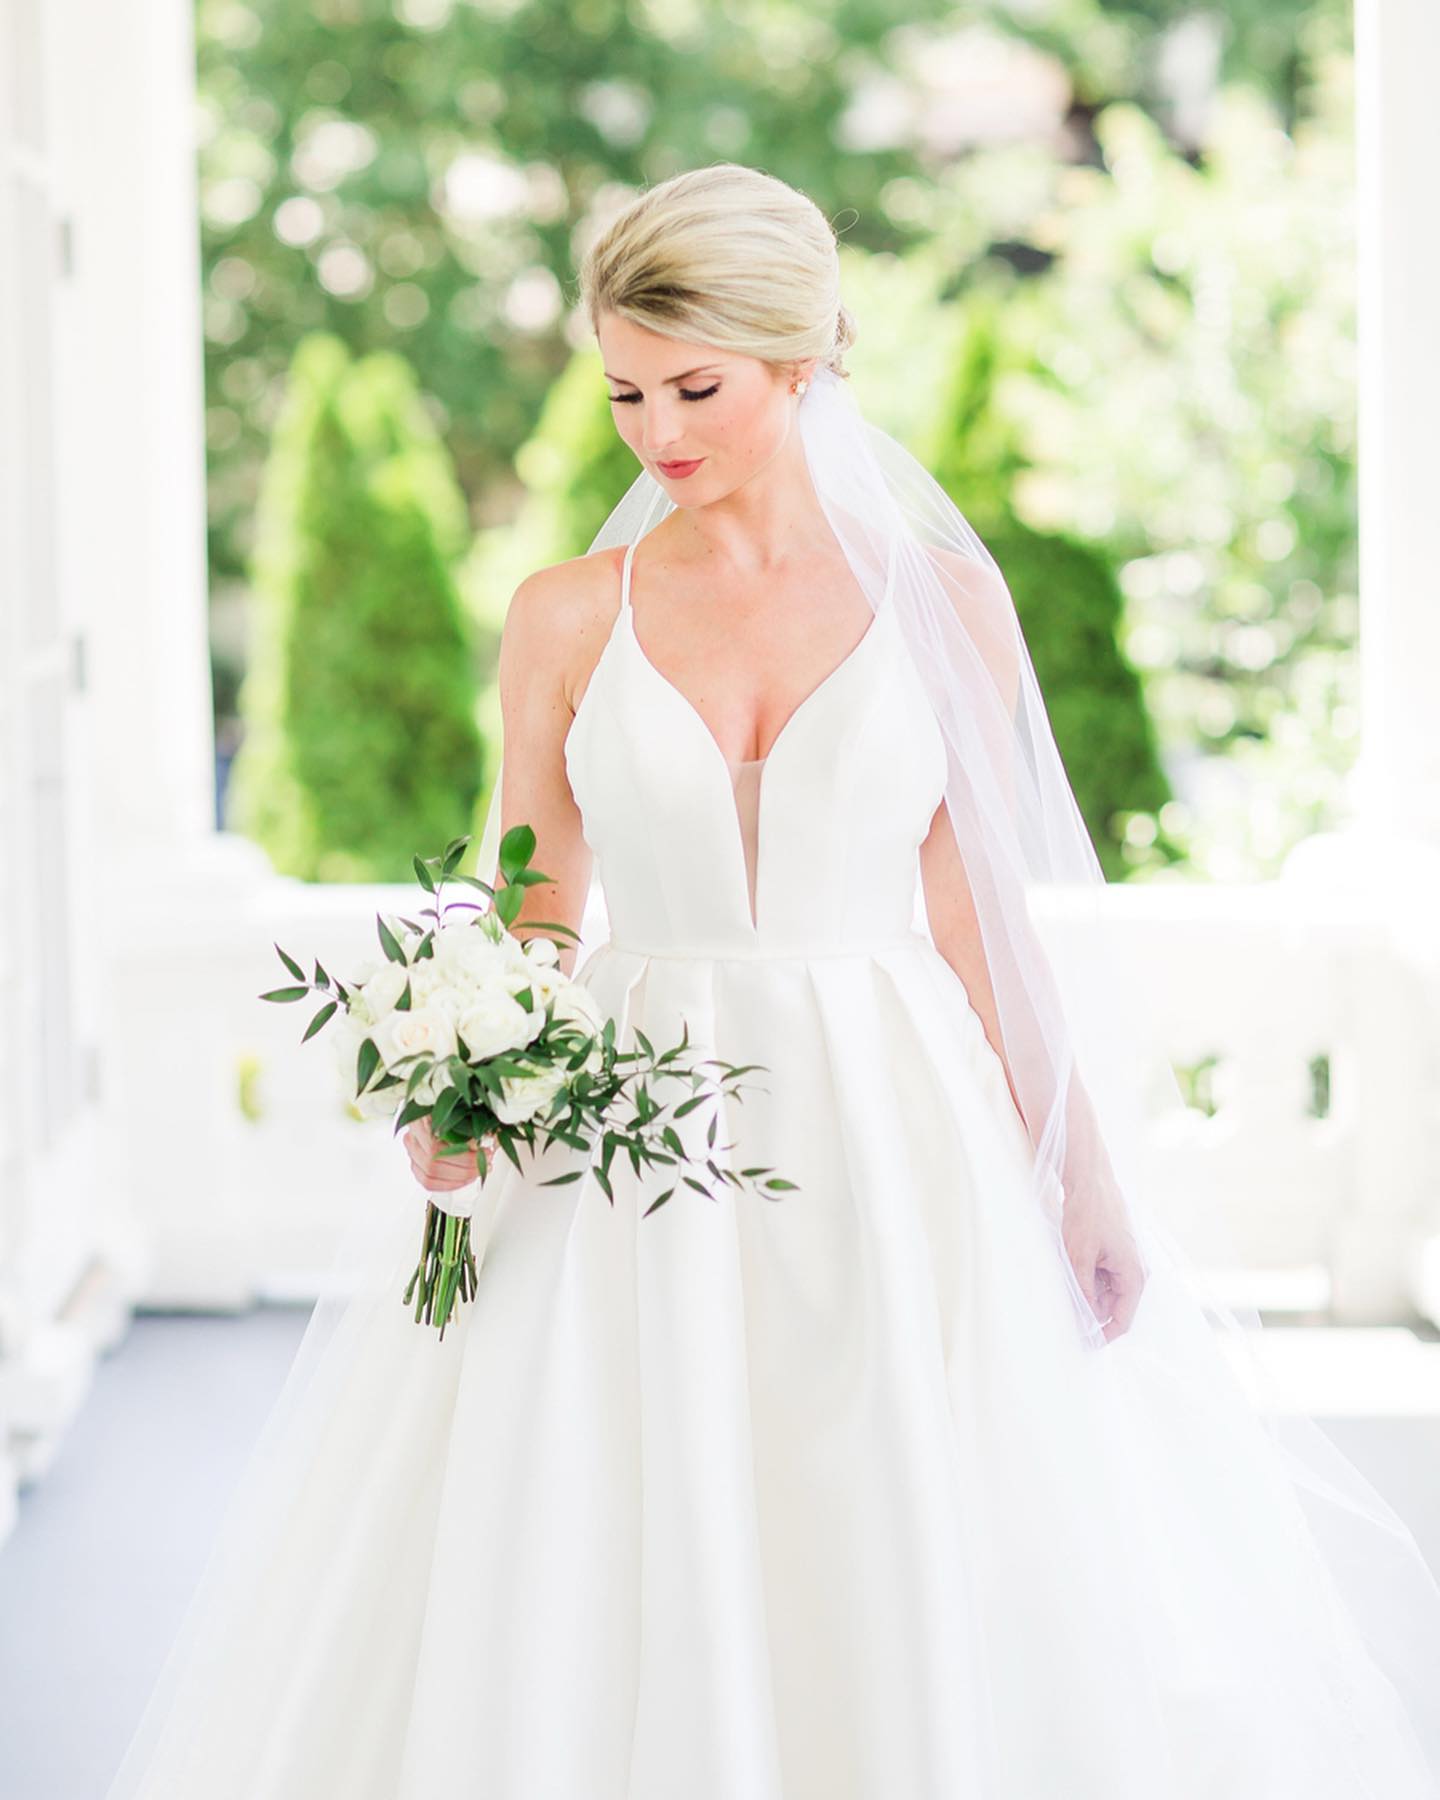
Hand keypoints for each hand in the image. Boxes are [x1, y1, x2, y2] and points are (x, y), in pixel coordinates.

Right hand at [403, 1116, 498, 1193]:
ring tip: (478, 1172)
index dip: (463, 1156)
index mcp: (420, 1120)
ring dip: (459, 1179)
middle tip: (485, 1164)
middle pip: (433, 1164)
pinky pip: (429, 1182)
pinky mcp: (416, 1166)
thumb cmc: (449, 1108)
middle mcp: (411, 1138)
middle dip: (464, 1169)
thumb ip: (470, 1123)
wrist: (433, 1108)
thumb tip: (483, 1142)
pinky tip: (465, 1179)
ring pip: (429, 1176)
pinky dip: (449, 1184)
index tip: (485, 1153)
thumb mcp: (461, 1109)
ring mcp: (412, 1153)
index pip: (437, 1147)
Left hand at [1061, 1180, 1145, 1342]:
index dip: (1102, 1336)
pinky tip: (1067, 1270)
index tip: (1081, 1343)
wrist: (1089, 1178)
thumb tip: (1084, 1320)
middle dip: (1089, 1312)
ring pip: (1103, 1291)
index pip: (1122, 1320)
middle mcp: (1133, 1271)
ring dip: (1084, 1293)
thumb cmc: (1087, 1214)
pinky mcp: (1113, 1252)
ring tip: (1062, 1285)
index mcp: (1134, 1276)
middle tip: (1062, 1313)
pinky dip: (1084, 1278)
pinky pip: (1099, 1276)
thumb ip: (1084, 1292)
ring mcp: (1124, 1261)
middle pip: (1111, 1307)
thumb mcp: (1080, 1257)